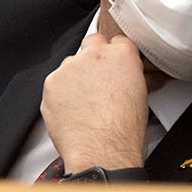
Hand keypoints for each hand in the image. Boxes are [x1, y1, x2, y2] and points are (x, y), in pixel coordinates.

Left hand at [41, 34, 147, 172]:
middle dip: (94, 58)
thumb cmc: (123, 130)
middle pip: (92, 43)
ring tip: (85, 103)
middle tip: (98, 81)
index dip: (116, 55)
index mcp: (121, 55)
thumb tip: (125, 74)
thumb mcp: (141, 94)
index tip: (113, 65)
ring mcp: (69, 68)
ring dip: (76, 77)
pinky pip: (56, 83)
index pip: (118, 41)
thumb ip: (129, 74)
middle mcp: (93, 55)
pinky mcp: (51, 83)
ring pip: (71, 65)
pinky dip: (62, 94)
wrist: (101, 150)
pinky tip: (73, 110)